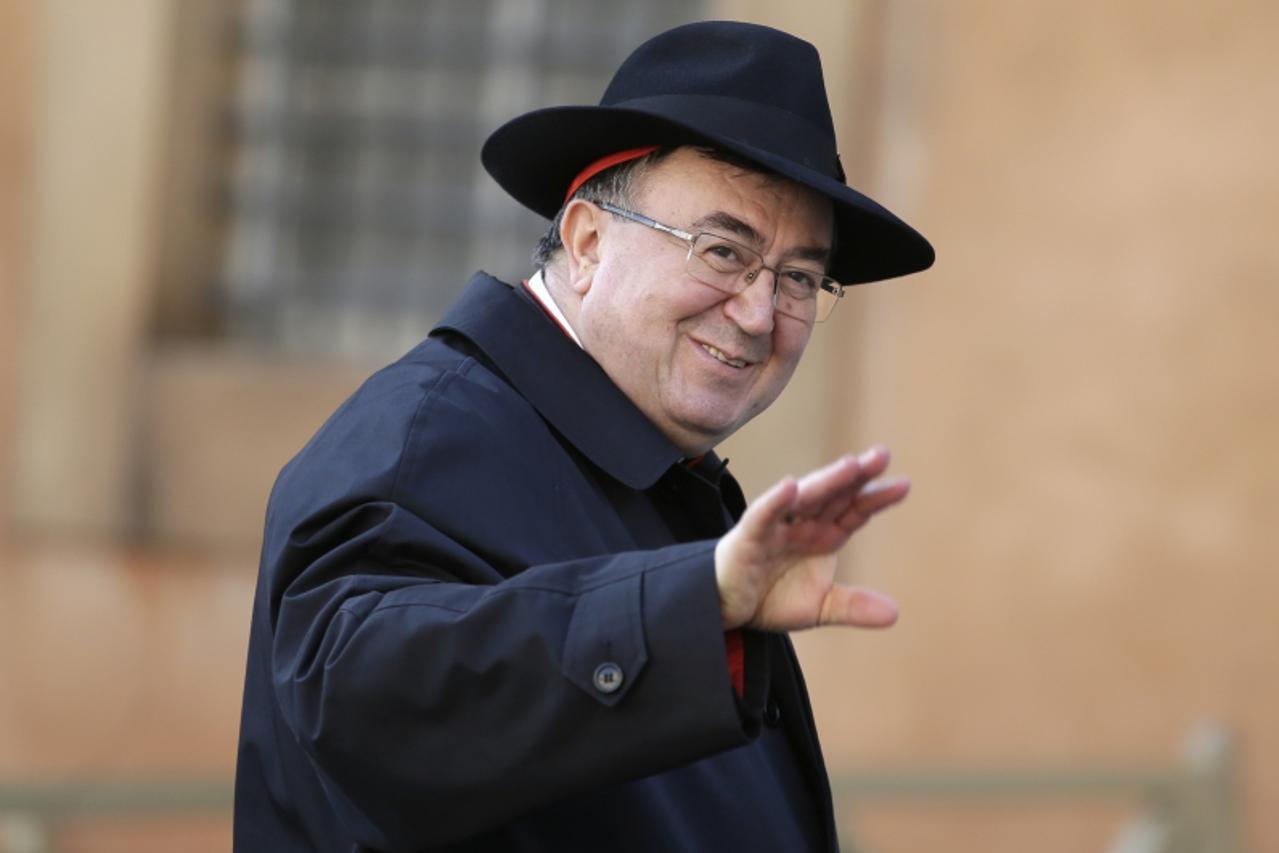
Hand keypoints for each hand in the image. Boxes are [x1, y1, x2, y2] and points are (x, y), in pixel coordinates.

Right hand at [714, 446, 907, 630]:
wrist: (728, 608)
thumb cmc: (771, 596)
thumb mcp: (819, 608)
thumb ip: (853, 607)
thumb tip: (895, 614)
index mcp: (824, 536)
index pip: (854, 512)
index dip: (876, 499)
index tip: (903, 485)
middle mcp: (804, 525)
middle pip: (834, 495)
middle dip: (857, 476)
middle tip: (882, 455)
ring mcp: (777, 526)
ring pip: (805, 498)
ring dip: (826, 481)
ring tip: (850, 465)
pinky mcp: (750, 536)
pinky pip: (763, 515)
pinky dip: (776, 501)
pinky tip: (790, 487)